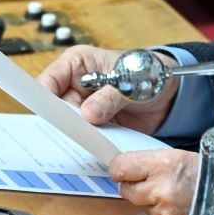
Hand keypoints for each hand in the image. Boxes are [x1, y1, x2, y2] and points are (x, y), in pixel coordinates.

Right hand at [37, 45, 178, 133]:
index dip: (46, 98)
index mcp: (76, 63)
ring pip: (68, 124)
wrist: (167, 92)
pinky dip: (88, 143)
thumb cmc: (146, 73)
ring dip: (76, 135)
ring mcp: (83, 106)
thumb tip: (88, 114)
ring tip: (83, 144)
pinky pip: (84, 136)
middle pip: (56, 107)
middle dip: (62, 122)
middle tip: (69, 135)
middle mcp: (74, 85)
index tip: (50, 115)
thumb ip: (109, 97)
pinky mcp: (93, 125)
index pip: (49, 80)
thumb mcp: (129, 81)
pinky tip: (93, 150)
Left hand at [111, 148, 199, 214]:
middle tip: (158, 184)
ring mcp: (166, 212)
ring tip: (178, 197)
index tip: (123, 170)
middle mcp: (162, 188)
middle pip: (126, 190)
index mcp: (164, 163)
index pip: (120, 167)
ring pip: (143, 209)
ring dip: (155, 205)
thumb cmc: (211, 173)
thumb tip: (124, 167)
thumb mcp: (179, 156)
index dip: (121, 169)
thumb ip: (150, 162)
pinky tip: (182, 211)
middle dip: (137, 189)